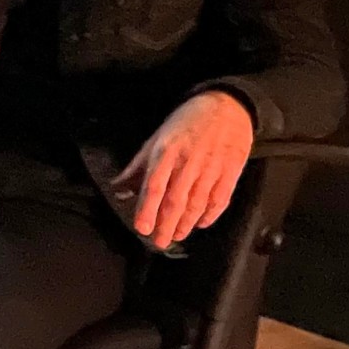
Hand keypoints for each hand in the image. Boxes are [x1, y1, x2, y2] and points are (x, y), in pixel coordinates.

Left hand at [112, 91, 254, 248]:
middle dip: (166, 225)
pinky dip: (210, 215)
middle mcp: (188, 162)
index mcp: (166, 152)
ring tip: (177, 235)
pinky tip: (201, 224)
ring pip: (197, 204)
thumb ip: (137, 167)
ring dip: (186, 224)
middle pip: (175, 201)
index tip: (142, 228)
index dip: (147, 209)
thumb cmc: (186, 122)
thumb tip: (118, 190)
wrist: (227, 106)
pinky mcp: (230, 172)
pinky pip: (219, 200)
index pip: (154, 186)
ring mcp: (211, 168)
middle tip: (159, 242)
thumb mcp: (157, 139)